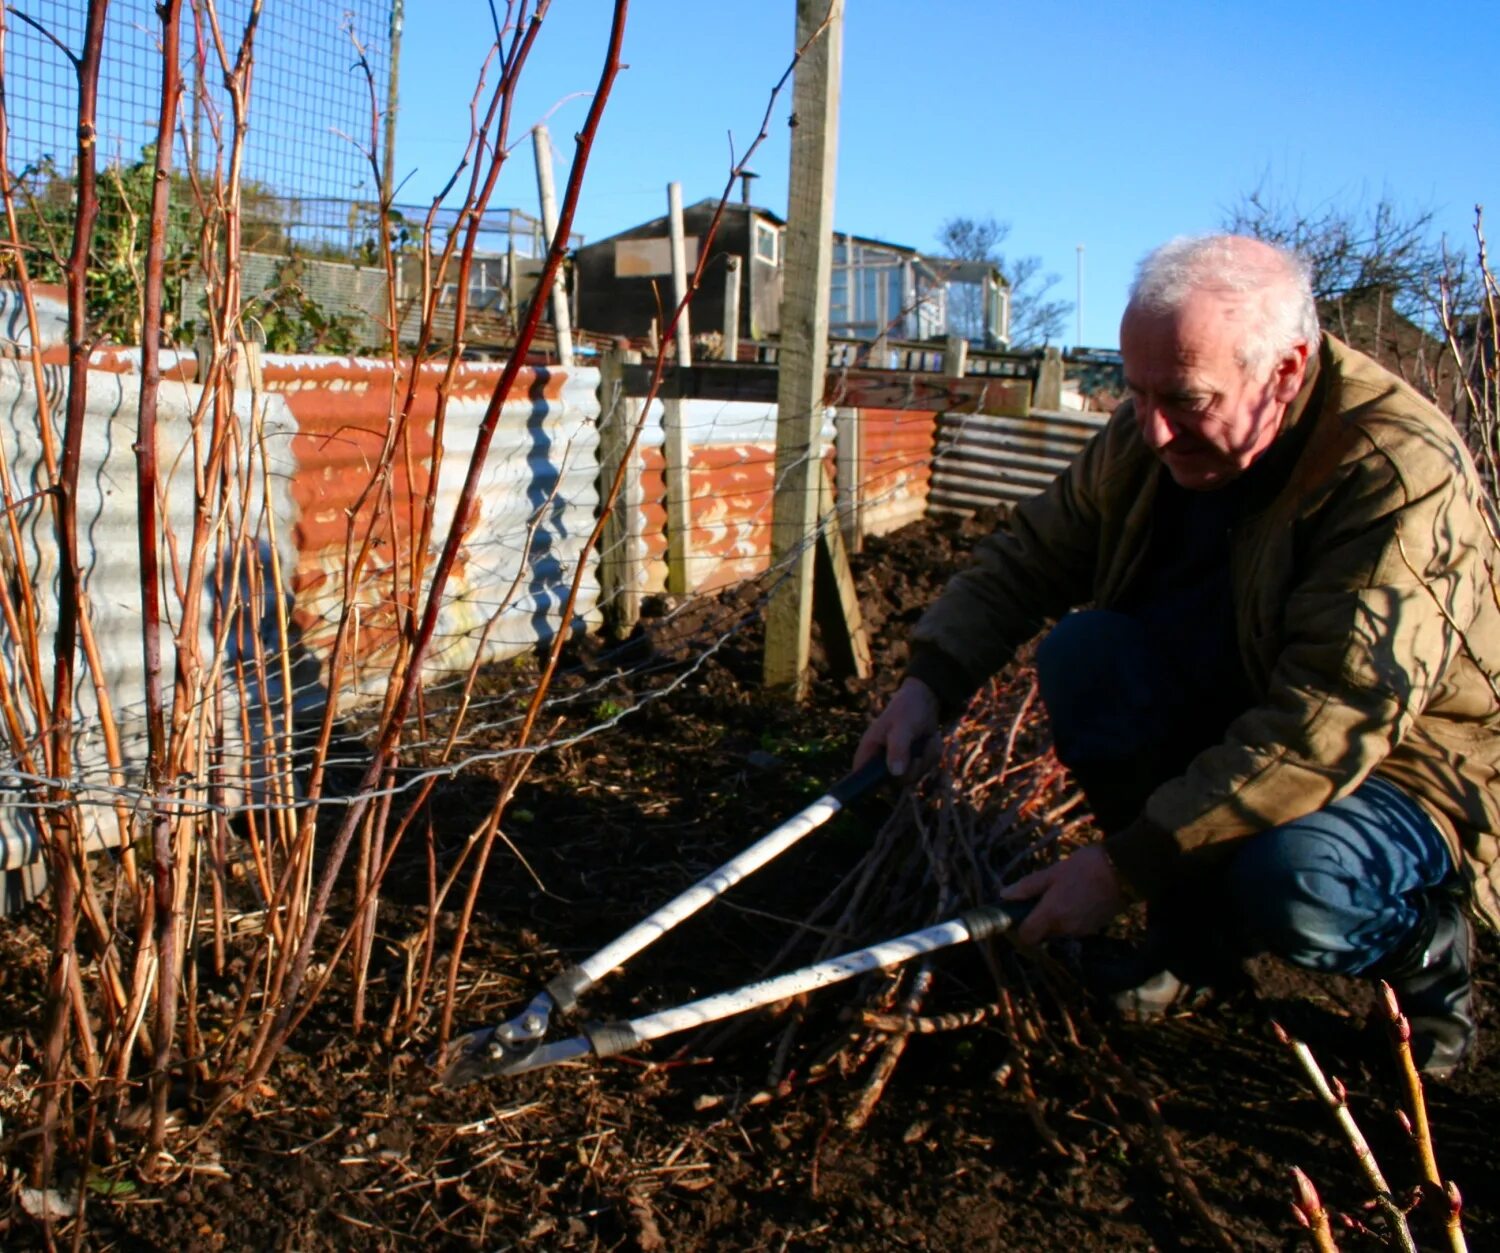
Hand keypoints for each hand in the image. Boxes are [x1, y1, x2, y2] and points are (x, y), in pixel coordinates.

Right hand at [854, 677, 940, 778]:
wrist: (925, 699)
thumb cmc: (907, 709)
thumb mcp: (902, 727)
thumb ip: (898, 749)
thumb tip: (896, 773)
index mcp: (869, 748)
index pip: (859, 773)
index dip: (865, 785)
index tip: (885, 786)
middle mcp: (881, 758)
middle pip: (892, 782)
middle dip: (911, 771)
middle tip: (918, 757)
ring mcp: (897, 761)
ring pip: (911, 777)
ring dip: (925, 760)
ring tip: (926, 741)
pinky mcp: (912, 761)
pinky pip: (924, 769)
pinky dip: (931, 755)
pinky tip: (930, 740)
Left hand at [1001, 845, 1128, 945]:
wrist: (1123, 870)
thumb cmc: (1085, 867)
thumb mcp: (1052, 872)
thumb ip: (1028, 887)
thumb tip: (1005, 895)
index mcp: (1051, 915)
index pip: (1028, 937)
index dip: (1021, 927)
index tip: (1022, 912)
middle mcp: (1066, 928)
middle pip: (1044, 933)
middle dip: (1041, 918)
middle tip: (1045, 894)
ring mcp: (1082, 930)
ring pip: (1060, 930)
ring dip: (1058, 917)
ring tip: (1065, 892)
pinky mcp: (1096, 928)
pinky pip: (1076, 927)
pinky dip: (1073, 916)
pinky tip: (1079, 896)